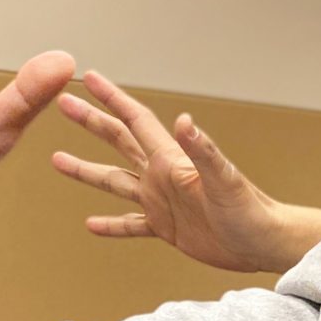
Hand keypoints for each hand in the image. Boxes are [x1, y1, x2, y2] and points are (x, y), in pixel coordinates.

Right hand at [51, 71, 293, 272]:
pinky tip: (91, 224)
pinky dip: (111, 224)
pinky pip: (131, 224)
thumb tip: (184, 121)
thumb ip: (203, 150)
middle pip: (119, 141)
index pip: (135, 120)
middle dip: (92, 121)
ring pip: (115, 182)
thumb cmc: (250, 210)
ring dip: (87, 171)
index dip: (112, 98)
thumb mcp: (223, 179)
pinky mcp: (167, 228)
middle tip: (63, 104)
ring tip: (58, 160)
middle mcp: (162, 176)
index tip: (88, 77)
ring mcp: (162, 201)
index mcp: (171, 160)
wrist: (262, 243)